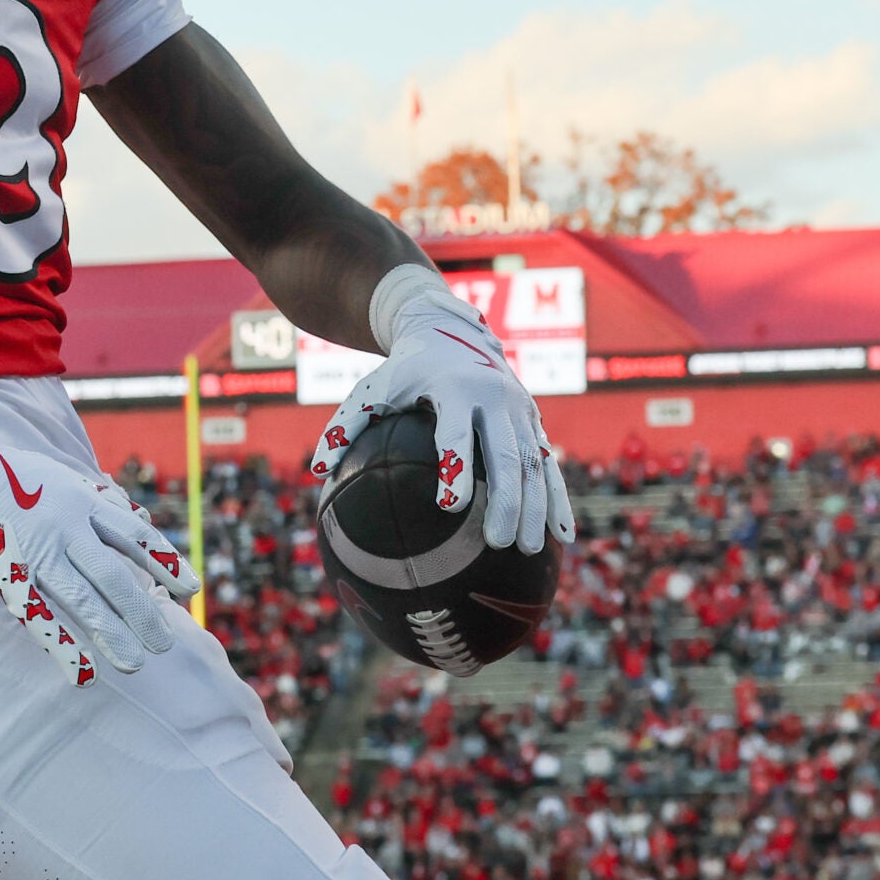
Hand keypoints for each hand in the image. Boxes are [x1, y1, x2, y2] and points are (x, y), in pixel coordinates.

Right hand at [0, 397, 199, 686]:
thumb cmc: (9, 475)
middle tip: (166, 643)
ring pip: (86, 600)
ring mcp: (39, 553)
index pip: (137, 537)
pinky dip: (62, 645)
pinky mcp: (10, 574)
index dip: (165, 565)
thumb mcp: (61, 477)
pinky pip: (40, 615)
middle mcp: (69, 528)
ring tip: (138, 663)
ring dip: (115, 634)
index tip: (190, 590)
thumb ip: (94, 501)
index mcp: (84, 502)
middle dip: (145, 612)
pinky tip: (82, 672)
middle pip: (117, 576)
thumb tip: (130, 520)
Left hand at [309, 264, 575, 552]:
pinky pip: (550, 463)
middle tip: (498, 543)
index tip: (449, 507)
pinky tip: (562, 537)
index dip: (454, 468)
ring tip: (527, 550)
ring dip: (536, 507)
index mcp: (452, 388)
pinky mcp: (533, 419)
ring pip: (534, 462)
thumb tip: (316, 471)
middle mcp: (493, 396)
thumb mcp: (372, 388)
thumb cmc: (402, 369)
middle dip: (506, 500)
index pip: (454, 433)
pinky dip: (558, 498)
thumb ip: (345, 427)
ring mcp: (519, 408)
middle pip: (505, 453)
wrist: (449, 329)